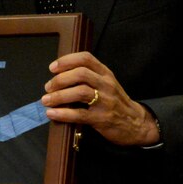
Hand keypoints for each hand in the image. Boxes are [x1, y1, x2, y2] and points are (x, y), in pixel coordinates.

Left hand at [41, 51, 159, 146]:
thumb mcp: (106, 85)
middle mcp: (106, 84)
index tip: (53, 67)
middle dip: (60, 79)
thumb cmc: (115, 103)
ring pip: (80, 92)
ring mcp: (105, 101)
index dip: (67, 60)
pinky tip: (52, 113)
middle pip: (81, 74)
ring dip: (59, 95)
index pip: (86, 58)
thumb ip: (89, 78)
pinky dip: (63, 113)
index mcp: (105, 74)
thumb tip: (59, 76)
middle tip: (48, 87)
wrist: (136, 124)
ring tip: (46, 100)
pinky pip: (80, 114)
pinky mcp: (102, 118)